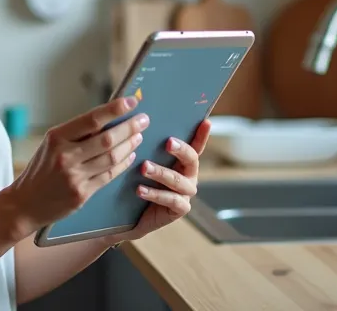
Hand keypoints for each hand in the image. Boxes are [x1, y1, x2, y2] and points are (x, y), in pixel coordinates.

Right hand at [4, 97, 149, 238]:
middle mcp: (65, 156)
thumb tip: (109, 118)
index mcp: (56, 137)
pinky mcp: (82, 194)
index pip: (92, 119)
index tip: (132, 101)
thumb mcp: (51, 145)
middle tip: (144, 119)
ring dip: (130, 145)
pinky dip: (123, 163)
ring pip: (112, 157)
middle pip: (107, 139)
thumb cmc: (40, 169)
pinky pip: (109, 175)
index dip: (114, 109)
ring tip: (139, 136)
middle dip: (129, 127)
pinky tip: (130, 155)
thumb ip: (76, 134)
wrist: (25, 203)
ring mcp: (74, 176)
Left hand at [110, 118, 211, 243]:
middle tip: (167, 142)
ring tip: (144, 167)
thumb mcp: (142, 162)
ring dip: (161, 172)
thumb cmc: (137, 182)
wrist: (131, 215)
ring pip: (178, 181)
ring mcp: (186, 193)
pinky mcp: (180, 209)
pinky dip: (155, 194)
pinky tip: (140, 190)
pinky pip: (171, 200)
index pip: (195, 146)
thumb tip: (138, 121)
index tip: (205, 122)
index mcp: (183, 162)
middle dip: (181, 150)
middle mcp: (189, 176)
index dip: (202, 135)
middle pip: (191, 160)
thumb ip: (147, 145)